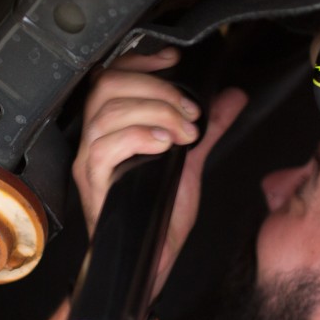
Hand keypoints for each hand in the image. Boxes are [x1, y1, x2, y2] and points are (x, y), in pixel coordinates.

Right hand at [73, 46, 246, 293]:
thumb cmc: (159, 216)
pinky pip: (104, 147)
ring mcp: (91, 161)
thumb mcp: (189, 162)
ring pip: (109, 112)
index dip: (140, 61)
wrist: (150, 260)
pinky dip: (138, 137)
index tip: (172, 60)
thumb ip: (207, 127)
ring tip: (184, 132)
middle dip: (158, 90)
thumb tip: (229, 99)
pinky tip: (164, 144)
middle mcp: (96, 141)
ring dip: (156, 113)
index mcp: (113, 129)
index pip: (111, 76)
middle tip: (190, 112)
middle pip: (108, 86)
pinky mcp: (93, 183)